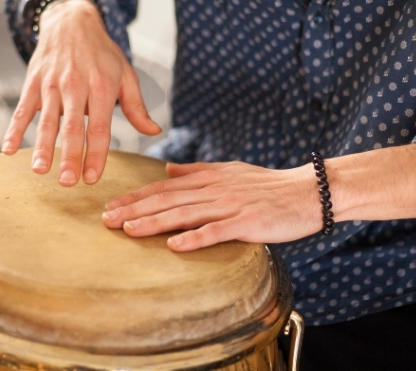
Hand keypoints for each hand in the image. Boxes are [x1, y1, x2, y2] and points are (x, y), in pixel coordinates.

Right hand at [1, 0, 160, 185]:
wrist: (71, 21)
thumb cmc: (101, 53)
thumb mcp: (126, 74)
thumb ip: (136, 107)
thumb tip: (154, 131)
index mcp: (102, 87)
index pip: (100, 127)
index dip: (96, 154)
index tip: (92, 178)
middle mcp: (76, 86)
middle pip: (72, 127)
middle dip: (70, 156)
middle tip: (67, 182)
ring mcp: (51, 84)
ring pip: (46, 120)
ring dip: (41, 147)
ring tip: (40, 170)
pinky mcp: (33, 82)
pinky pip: (22, 109)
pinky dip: (13, 130)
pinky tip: (8, 150)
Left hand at [101, 161, 322, 250]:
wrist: (309, 191)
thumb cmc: (268, 185)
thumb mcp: (230, 171)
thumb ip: (197, 170)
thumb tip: (168, 169)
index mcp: (209, 178)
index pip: (164, 187)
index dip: (135, 196)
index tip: (110, 205)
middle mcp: (214, 189)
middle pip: (167, 200)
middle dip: (134, 209)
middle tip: (106, 220)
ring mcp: (231, 206)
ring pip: (185, 214)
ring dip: (154, 222)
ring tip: (128, 230)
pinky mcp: (248, 222)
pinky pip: (217, 231)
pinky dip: (195, 238)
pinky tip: (174, 246)